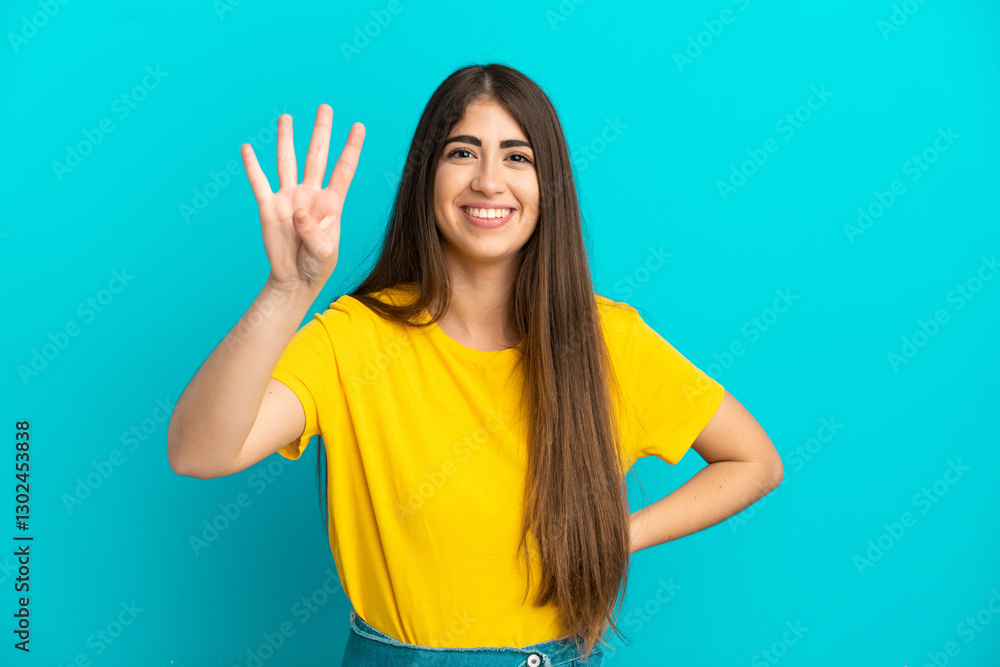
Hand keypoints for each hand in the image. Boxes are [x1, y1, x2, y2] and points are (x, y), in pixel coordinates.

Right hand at [240, 104, 364, 291]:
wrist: (295, 279)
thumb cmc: (317, 265)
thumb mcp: (324, 253)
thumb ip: (315, 233)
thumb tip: (298, 211)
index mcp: (331, 203)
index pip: (343, 169)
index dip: (352, 148)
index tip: (359, 126)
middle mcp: (310, 194)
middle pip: (316, 156)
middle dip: (321, 131)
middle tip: (325, 107)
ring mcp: (288, 198)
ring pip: (287, 162)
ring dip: (286, 139)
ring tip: (286, 117)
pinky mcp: (268, 208)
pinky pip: (258, 183)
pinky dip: (252, 165)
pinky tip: (247, 148)